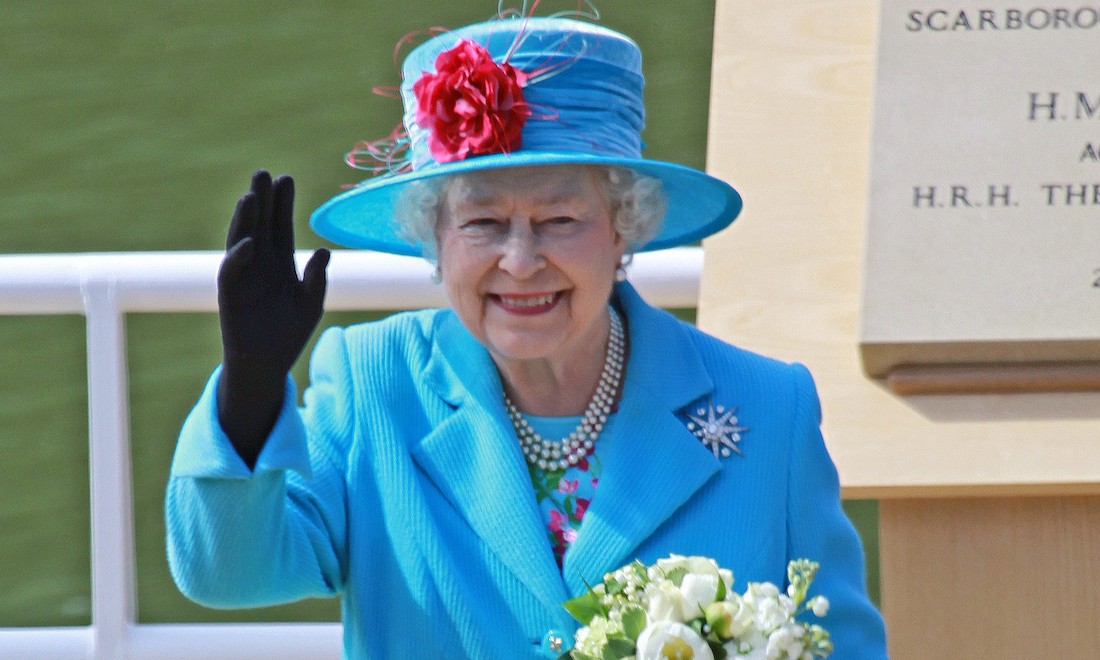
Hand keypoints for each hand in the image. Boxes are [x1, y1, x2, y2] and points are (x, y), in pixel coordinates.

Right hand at [215, 170, 329, 465]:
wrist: (268, 363)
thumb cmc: (290, 332)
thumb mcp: (312, 303)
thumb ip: (317, 278)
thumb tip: (323, 251)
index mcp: (280, 261)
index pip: (280, 225)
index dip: (282, 203)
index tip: (286, 178)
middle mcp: (259, 262)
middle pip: (259, 224)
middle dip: (261, 200)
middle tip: (263, 173)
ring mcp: (243, 276)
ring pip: (241, 239)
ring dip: (244, 219)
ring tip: (251, 196)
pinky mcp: (230, 294)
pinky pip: (231, 270)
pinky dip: (238, 255)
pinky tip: (249, 242)